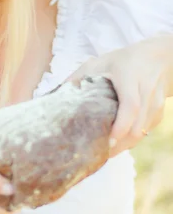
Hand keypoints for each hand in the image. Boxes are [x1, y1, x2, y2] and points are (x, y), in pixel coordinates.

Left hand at [63, 38, 167, 156]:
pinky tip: (116, 145)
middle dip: (120, 144)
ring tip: (104, 154)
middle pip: (138, 125)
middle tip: (98, 155)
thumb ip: (77, 78)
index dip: (121, 125)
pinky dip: (130, 141)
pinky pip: (145, 133)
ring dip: (124, 146)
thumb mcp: (98, 63)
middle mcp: (146, 90)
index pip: (131, 105)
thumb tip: (53, 98)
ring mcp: (156, 103)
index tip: (108, 140)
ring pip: (142, 132)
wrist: (158, 58)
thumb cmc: (121, 61)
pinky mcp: (159, 113)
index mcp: (129, 76)